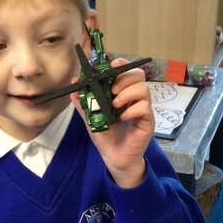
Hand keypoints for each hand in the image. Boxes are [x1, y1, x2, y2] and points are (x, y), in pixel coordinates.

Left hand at [71, 59, 153, 188]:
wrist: (113, 157)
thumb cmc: (105, 136)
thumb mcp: (90, 116)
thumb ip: (83, 100)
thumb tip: (74, 82)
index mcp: (122, 93)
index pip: (128, 71)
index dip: (122, 65)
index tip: (112, 65)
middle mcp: (134, 98)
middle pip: (139, 75)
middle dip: (125, 78)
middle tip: (112, 89)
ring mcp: (143, 109)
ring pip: (144, 89)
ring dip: (127, 93)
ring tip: (115, 105)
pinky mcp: (148, 121)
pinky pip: (145, 108)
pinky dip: (132, 110)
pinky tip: (122, 117)